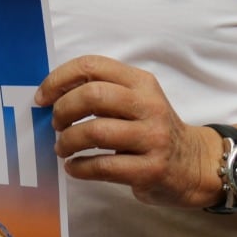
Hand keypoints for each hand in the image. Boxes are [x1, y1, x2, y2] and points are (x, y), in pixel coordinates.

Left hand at [35, 55, 220, 207]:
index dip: (59, 79)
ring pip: (94, 132)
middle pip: (92, 96)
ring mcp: (152, 138)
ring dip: (67, 141)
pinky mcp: (150, 169)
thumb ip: (103, 92)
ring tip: (62, 147)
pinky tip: (74, 167)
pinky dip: (79, 167)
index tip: (42, 97)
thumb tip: (52, 96)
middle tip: (55, 124)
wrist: (195, 164)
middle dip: (62, 110)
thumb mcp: (137, 100)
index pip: (92, 66)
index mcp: (141, 82)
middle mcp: (149, 106)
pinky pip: (102, 166)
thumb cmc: (152, 129)